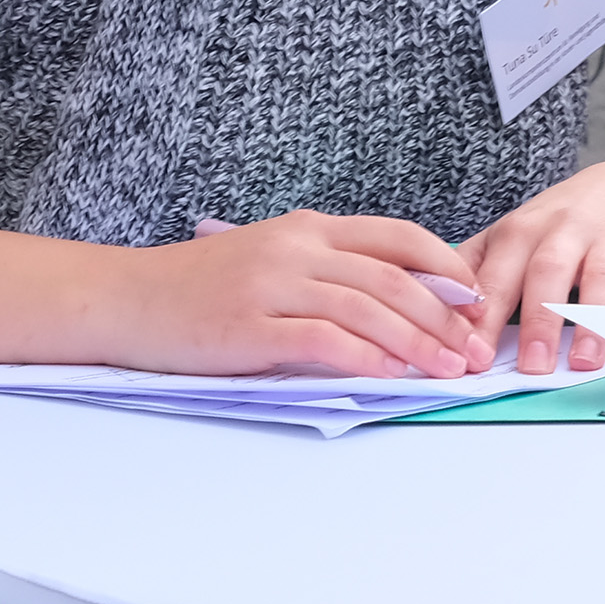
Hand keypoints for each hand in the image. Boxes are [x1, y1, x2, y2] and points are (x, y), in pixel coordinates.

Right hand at [145, 211, 491, 379]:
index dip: (447, 268)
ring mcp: (272, 285)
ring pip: (367, 307)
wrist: (125, 299)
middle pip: (393, 277)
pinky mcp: (249, 327)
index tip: (479, 300)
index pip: (398, 238)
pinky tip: (392, 375)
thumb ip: (328, 275)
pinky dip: (365, 356)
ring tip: (449, 370)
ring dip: (418, 342)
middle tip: (476, 350)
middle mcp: (296, 249)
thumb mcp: (271, 260)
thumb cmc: (200, 288)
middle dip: (445, 317)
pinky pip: (322, 340)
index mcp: (308, 228)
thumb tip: (401, 310)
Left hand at [461, 159, 604, 373]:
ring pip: (601, 279)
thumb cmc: (560, 224)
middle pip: (548, 273)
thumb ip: (473, 269)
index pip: (495, 276)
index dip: (483, 316)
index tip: (471, 356)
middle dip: (539, 320)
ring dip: (593, 321)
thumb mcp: (512, 233)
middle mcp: (565, 231)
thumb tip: (425, 310)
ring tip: (584, 362)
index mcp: (521, 232)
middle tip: (532, 367)